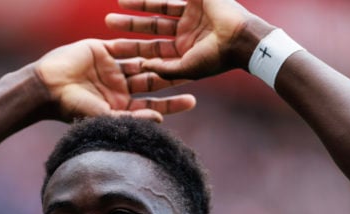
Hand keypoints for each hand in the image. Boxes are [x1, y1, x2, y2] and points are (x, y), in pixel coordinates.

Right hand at [34, 38, 195, 122]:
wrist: (47, 87)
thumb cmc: (73, 108)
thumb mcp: (104, 116)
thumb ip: (131, 117)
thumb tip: (159, 120)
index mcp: (121, 106)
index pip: (152, 104)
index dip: (172, 104)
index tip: (192, 100)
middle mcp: (119, 88)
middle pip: (152, 81)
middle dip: (173, 77)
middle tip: (197, 71)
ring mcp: (112, 68)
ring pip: (141, 60)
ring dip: (160, 55)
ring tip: (182, 48)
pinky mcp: (102, 51)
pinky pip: (123, 43)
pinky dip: (136, 38)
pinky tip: (158, 30)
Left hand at [105, 0, 259, 79]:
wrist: (242, 38)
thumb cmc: (216, 59)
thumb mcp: (186, 69)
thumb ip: (164, 69)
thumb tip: (142, 67)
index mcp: (182, 52)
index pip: (151, 50)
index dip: (132, 49)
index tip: (111, 48)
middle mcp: (184, 33)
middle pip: (150, 29)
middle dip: (129, 26)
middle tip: (108, 23)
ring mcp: (189, 16)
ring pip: (158, 10)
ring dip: (139, 6)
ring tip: (118, 3)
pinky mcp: (196, 0)